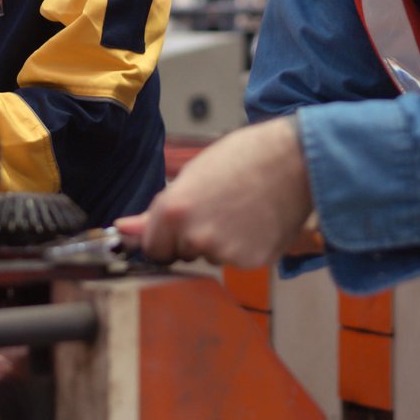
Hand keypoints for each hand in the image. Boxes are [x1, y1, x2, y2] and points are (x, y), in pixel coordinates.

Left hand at [114, 117, 313, 267]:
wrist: (296, 160)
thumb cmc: (245, 157)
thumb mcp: (193, 175)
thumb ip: (157, 211)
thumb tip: (122, 230)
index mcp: (174, 212)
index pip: (153, 248)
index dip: (166, 236)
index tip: (180, 224)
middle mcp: (195, 237)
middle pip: (182, 254)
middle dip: (193, 238)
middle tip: (219, 206)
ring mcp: (225, 253)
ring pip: (212, 257)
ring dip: (221, 242)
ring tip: (241, 209)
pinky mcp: (252, 262)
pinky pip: (238, 261)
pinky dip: (246, 247)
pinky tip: (257, 222)